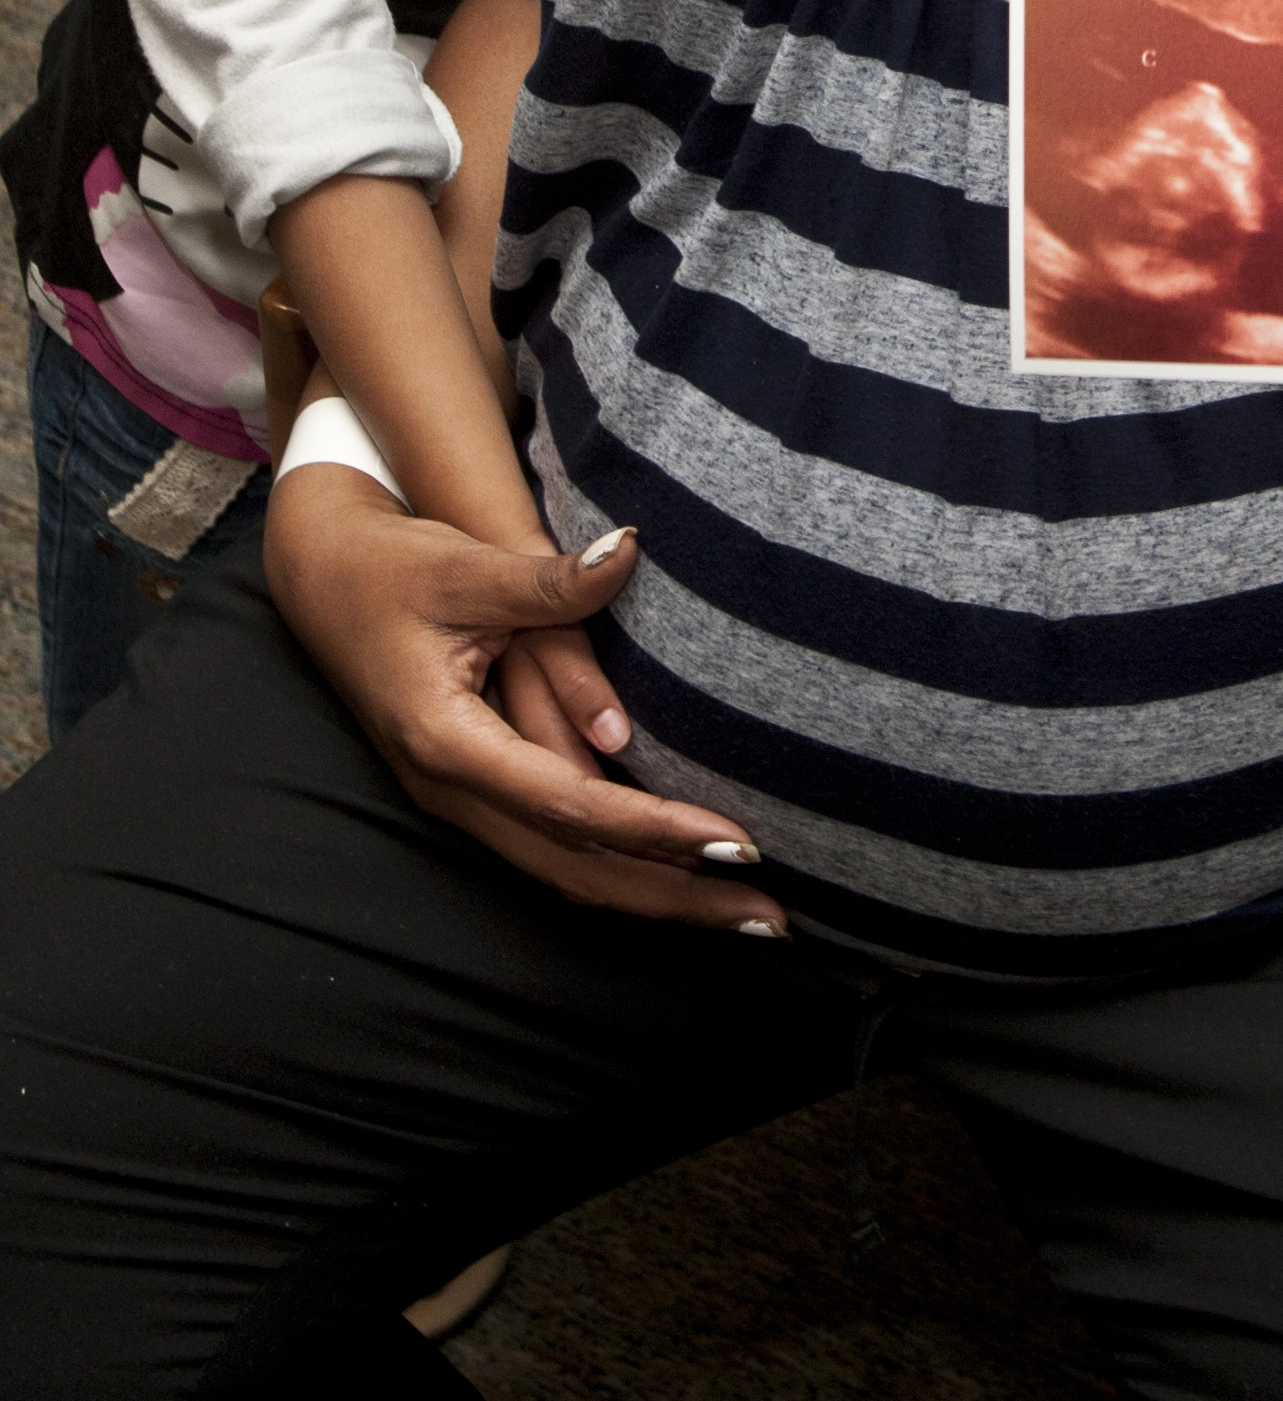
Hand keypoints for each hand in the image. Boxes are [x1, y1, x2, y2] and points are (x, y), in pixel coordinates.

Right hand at [264, 471, 788, 931]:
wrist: (324, 579)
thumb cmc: (393, 567)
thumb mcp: (466, 564)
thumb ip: (550, 579)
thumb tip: (629, 552)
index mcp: (448, 743)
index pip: (569, 806)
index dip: (653, 829)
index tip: (733, 844)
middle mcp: (451, 791)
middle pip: (575, 867)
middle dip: (673, 896)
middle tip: (769, 917)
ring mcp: (458, 801)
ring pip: (565, 871)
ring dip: (653, 895)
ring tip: (741, 912)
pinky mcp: (472, 791)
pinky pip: (552, 850)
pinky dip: (619, 869)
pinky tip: (675, 877)